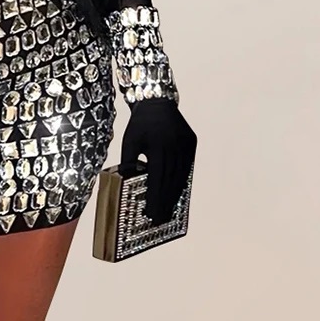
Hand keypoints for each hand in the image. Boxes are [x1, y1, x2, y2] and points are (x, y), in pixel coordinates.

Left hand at [119, 98, 196, 224]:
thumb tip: (128, 185)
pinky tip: (176, 193)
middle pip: (170, 182)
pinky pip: (187, 167)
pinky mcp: (191, 143)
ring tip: (168, 210)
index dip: (155, 199)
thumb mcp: (129, 141)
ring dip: (174, 195)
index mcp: (158, 147)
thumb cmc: (139, 124)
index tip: (151, 215)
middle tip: (160, 220)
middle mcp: (174, 147)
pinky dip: (181, 181)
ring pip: (180, 176)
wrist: (157, 101)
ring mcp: (186, 145)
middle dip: (164, 202)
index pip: (157, 179)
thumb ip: (129, 162)